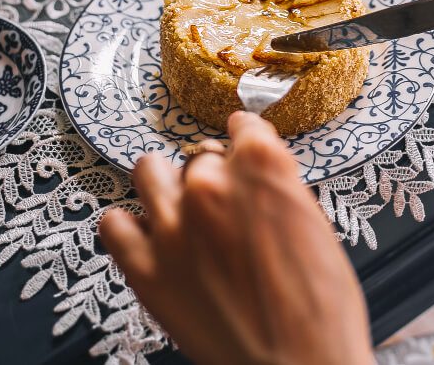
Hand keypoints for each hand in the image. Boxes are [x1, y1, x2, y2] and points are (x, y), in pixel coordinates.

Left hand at [99, 112, 374, 364]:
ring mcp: (172, 225)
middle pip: (199, 158)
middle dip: (213, 179)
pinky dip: (129, 228)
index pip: (242, 126)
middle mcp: (211, 185)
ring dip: (165, 187)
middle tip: (225, 212)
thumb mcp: (316, 227)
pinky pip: (113, 224)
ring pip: (148, 171)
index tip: (241, 147)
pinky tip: (151, 242)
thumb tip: (254, 180)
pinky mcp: (144, 268)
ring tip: (180, 213)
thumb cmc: (320, 308)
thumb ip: (278, 190)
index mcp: (263, 167)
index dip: (244, 138)